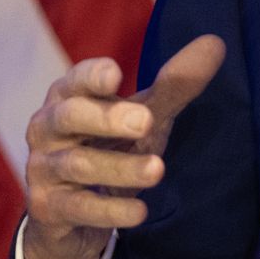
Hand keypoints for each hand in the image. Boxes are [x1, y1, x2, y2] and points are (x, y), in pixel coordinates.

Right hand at [21, 35, 224, 258]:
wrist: (72, 214)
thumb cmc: (108, 146)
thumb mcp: (143, 115)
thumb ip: (174, 84)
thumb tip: (216, 44)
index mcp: (67, 96)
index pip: (76, 80)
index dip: (92, 75)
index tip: (116, 73)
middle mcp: (47, 128)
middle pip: (70, 116)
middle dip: (107, 117)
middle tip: (146, 121)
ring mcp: (43, 169)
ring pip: (78, 164)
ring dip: (120, 167)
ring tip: (158, 169)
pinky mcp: (48, 208)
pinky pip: (77, 207)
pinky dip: (110, 210)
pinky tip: (140, 211)